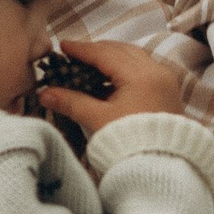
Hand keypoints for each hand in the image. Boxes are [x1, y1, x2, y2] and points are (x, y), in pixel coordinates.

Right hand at [35, 35, 187, 137]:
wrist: (162, 167)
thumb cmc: (130, 143)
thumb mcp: (98, 120)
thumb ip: (71, 102)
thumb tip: (45, 93)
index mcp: (140, 75)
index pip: (105, 54)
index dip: (82, 50)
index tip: (63, 46)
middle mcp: (157, 72)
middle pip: (122, 51)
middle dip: (97, 51)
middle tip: (75, 55)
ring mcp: (165, 81)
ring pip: (135, 58)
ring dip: (112, 58)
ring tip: (90, 64)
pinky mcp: (168, 92)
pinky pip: (144, 69)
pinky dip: (125, 69)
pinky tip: (109, 79)